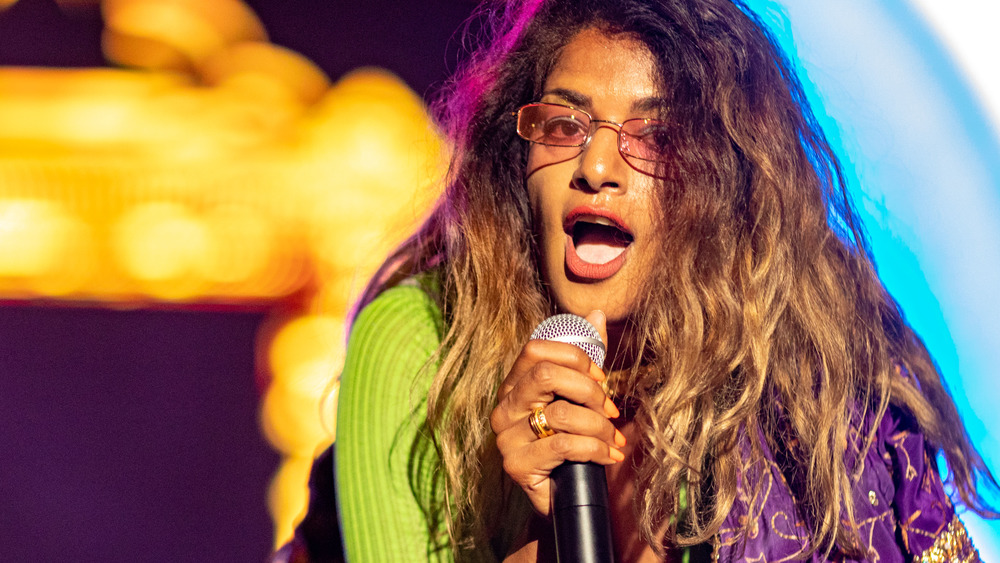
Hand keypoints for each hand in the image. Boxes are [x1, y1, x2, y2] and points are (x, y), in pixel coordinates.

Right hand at [490, 310, 624, 515]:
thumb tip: (596, 313)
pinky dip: (596, 449)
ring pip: (562, 413)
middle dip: (590, 391)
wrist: (563, 496)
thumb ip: (586, 357)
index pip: (536, 350)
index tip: (601, 378)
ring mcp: (506, 436)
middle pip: (547, 375)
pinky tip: (609, 456)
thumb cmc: (571, 441)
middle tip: (610, 411)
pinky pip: (565, 445)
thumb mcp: (580, 397)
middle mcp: (504, 406)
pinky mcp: (516, 464)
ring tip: (613, 439)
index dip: (576, 357)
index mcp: (515, 383)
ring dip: (599, 427)